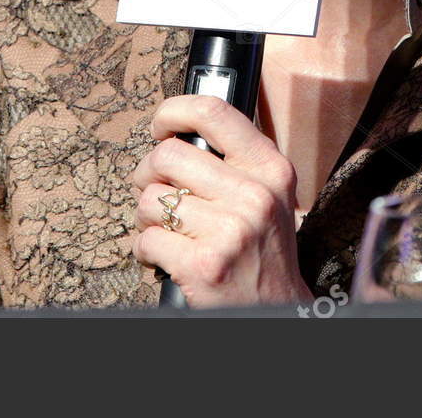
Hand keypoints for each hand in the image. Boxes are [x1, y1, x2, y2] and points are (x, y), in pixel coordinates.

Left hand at [130, 94, 314, 307]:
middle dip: (147, 174)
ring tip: (167, 229)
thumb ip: (233, 160)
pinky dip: (145, 249)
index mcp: (270, 168)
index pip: (213, 111)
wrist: (276, 310)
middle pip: (167, 155)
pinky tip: (164, 256)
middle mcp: (254, 195)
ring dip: (147, 216)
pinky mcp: (204, 264)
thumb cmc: (262, 249)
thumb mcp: (268, 194)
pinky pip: (147, 238)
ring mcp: (229, 230)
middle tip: (156, 191)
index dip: (173, 111)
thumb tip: (175, 131)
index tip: (160, 126)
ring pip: (151, 198)